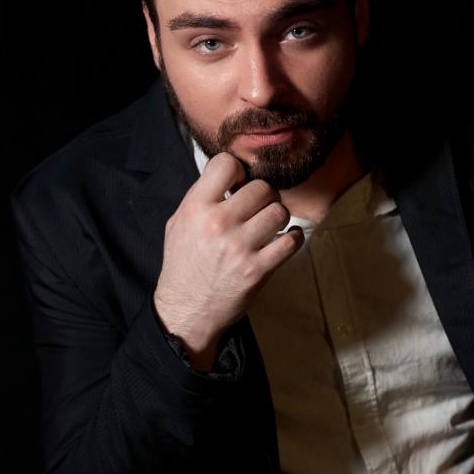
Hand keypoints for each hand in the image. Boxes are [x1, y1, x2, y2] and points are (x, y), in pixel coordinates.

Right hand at [153, 152, 303, 367]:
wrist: (186, 310)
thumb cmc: (184, 263)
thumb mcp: (179, 222)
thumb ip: (203, 196)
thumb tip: (232, 174)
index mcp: (196, 208)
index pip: (226, 164)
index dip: (238, 171)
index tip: (239, 184)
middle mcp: (218, 224)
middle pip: (261, 188)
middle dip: (264, 196)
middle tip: (258, 209)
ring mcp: (240, 247)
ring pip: (279, 211)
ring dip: (278, 217)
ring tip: (269, 225)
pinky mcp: (258, 269)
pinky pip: (292, 241)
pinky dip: (293, 238)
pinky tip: (285, 239)